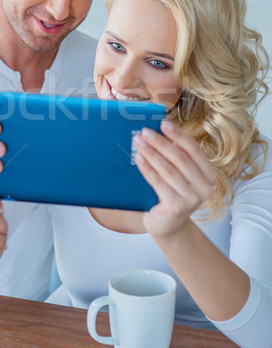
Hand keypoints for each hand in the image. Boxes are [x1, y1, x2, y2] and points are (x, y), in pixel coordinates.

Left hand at [134, 120, 216, 237]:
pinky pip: (159, 184)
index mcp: (209, 174)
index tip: (163, 123)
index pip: (194, 150)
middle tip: (144, 132)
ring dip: (152, 154)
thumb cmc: (172, 192)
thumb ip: (175, 156)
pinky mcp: (176, 208)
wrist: (168, 224)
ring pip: (169, 171)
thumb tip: (157, 131)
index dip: (178, 135)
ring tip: (138, 143)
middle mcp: (205, 187)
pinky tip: (139, 159)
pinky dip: (148, 170)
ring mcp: (192, 200)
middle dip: (161, 143)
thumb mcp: (179, 174)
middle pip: (180, 159)